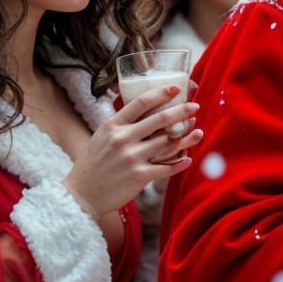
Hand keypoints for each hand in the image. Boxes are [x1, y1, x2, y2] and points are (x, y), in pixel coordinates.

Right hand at [61, 84, 202, 216]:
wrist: (83, 193)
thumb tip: (143, 111)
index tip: (176, 88)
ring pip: (167, 143)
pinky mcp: (139, 175)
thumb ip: (121, 124)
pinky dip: (179, 164)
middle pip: (159, 120)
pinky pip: (166, 167)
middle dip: (181, 111)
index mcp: (113, 125)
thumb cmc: (94, 163)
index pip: (140, 103)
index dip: (161, 93)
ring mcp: (132, 157)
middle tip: (195, 106)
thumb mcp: (102, 136)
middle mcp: (123, 139)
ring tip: (199, 132)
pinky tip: (189, 159)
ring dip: (187, 137)